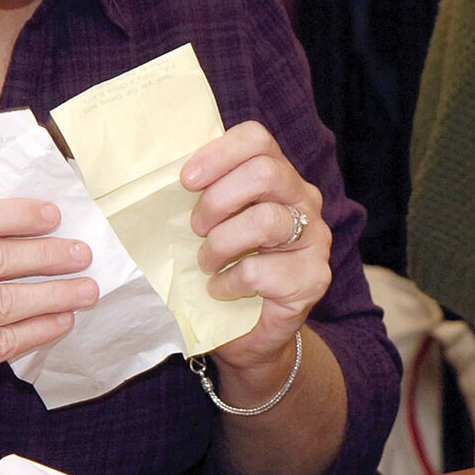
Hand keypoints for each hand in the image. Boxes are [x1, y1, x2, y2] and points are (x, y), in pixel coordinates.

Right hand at [0, 197, 95, 427]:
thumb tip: (35, 219)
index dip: (14, 215)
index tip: (53, 215)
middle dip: (45, 255)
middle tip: (81, 253)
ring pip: (2, 304)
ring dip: (53, 294)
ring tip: (86, 288)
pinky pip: (1, 343)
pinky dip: (39, 329)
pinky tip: (62, 320)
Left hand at [182, 121, 332, 390]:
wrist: (251, 333)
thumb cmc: (227, 270)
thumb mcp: (213, 225)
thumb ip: (203, 196)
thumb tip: (159, 177)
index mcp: (279, 177)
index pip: (258, 140)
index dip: (219, 153)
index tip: (186, 180)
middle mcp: (304, 200)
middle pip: (266, 172)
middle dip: (218, 200)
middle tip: (196, 227)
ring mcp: (315, 238)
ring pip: (267, 220)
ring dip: (223, 243)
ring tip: (207, 262)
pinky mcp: (312, 278)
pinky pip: (262, 270)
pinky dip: (230, 281)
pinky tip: (219, 290)